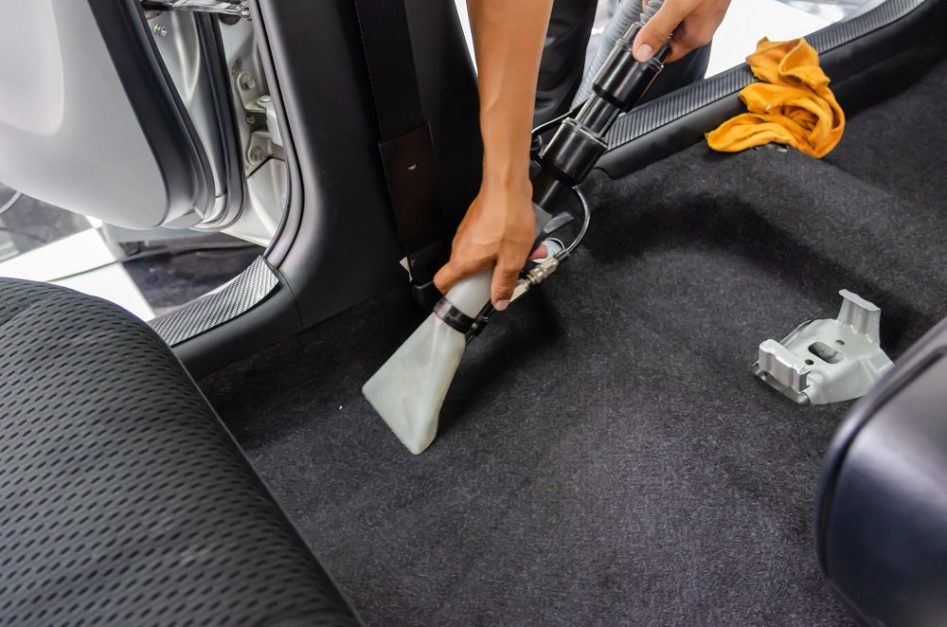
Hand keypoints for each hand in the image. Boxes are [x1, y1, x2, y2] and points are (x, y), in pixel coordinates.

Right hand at [433, 176, 535, 310]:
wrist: (508, 185)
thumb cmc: (507, 217)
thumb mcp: (512, 259)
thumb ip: (504, 283)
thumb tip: (499, 301)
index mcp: (464, 260)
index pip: (442, 282)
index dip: (450, 293)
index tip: (465, 299)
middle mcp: (460, 246)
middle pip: (465, 271)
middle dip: (486, 277)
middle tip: (504, 278)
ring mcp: (467, 233)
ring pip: (479, 255)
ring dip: (498, 259)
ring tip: (520, 256)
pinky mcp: (477, 222)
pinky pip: (486, 240)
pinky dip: (500, 244)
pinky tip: (519, 241)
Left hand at [633, 0, 730, 62]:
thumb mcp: (678, 6)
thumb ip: (658, 29)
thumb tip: (642, 55)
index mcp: (695, 36)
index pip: (666, 54)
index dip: (651, 46)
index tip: (641, 33)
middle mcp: (699, 26)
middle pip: (665, 29)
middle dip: (654, 15)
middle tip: (656, 2)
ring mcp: (700, 10)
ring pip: (669, 12)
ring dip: (660, 1)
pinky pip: (677, 2)